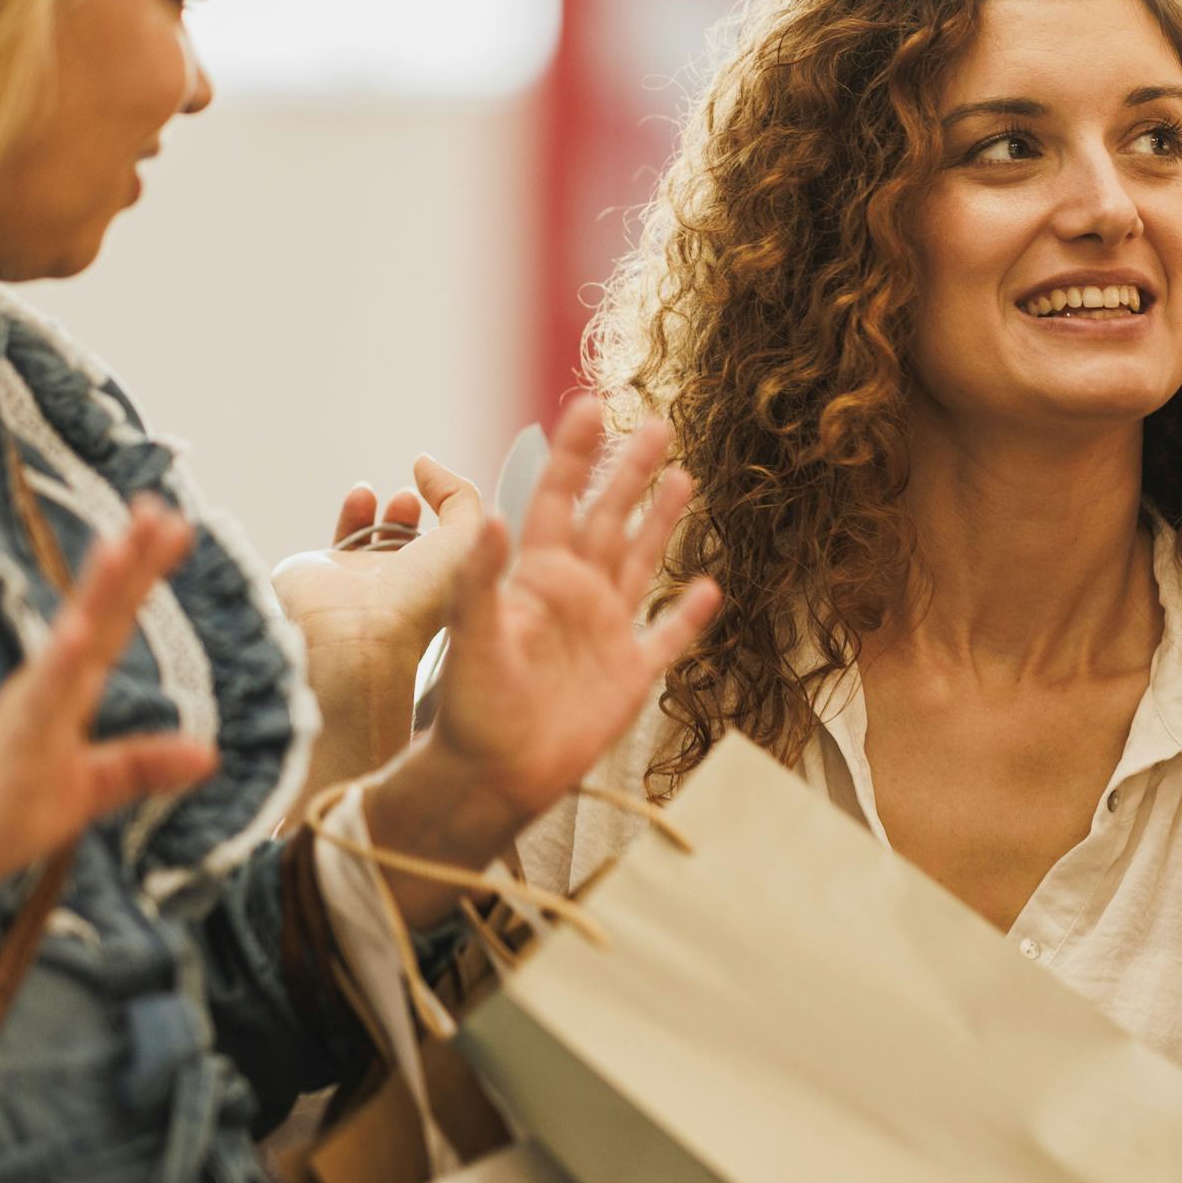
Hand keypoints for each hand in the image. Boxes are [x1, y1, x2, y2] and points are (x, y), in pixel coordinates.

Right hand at [0, 496, 221, 916]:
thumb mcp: (87, 794)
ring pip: (69, 642)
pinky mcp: (9, 743)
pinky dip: (59, 663)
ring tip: (120, 543)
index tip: (173, 522)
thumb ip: (139, 766)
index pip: (112, 622)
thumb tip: (208, 754)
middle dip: (129, 561)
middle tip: (160, 507)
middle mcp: (46, 687)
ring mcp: (26, 709)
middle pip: (97, 614)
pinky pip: (38, 699)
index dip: (142, 574)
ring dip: (95, 593)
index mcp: (65, 691)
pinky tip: (78, 632)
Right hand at [276, 456, 489, 786]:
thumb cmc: (418, 597)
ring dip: (385, 513)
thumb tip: (426, 463)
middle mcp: (399, 590)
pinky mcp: (324, 572)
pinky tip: (362, 495)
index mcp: (438, 593)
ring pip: (373, 540)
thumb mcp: (465, 537)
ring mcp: (360, 582)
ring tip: (395, 498)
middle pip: (408, 547)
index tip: (445, 501)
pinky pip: (340, 535)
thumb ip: (459, 495)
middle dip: (412, 517)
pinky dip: (354, 511)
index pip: (448, 556)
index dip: (451, 526)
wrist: (354, 633)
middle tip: (410, 499)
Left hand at [356, 399, 718, 906]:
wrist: (492, 776)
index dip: (576, 455)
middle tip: (657, 424)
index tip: (590, 406)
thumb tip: (489, 517)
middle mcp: (573, 595)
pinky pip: (666, 639)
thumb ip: (481, 579)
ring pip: (639, 563)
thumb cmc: (470, 710)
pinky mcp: (628, 676)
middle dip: (631, 472)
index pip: (559, 500)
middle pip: (609, 519)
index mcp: (536, 577)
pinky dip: (689, 617)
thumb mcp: (472, 637)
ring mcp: (603, 633)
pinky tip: (711, 589)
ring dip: (660, 523)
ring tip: (684, 479)